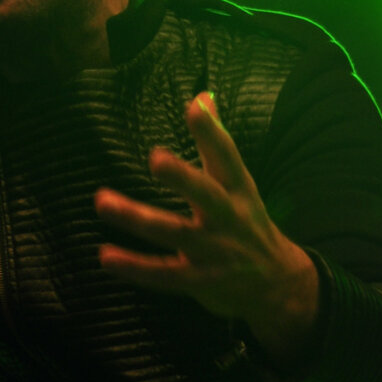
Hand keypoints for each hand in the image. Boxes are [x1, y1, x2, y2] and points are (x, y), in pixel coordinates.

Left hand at [95, 92, 319, 365]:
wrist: (279, 285)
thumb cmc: (248, 225)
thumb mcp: (240, 185)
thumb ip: (215, 143)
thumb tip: (202, 96)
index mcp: (239, 191)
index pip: (228, 157)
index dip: (212, 132)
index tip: (196, 107)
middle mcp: (229, 219)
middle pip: (206, 195)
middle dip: (183, 178)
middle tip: (156, 160)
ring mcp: (214, 252)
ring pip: (174, 233)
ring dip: (137, 218)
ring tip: (103, 201)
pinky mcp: (199, 281)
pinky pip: (163, 275)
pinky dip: (135, 267)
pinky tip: (105, 256)